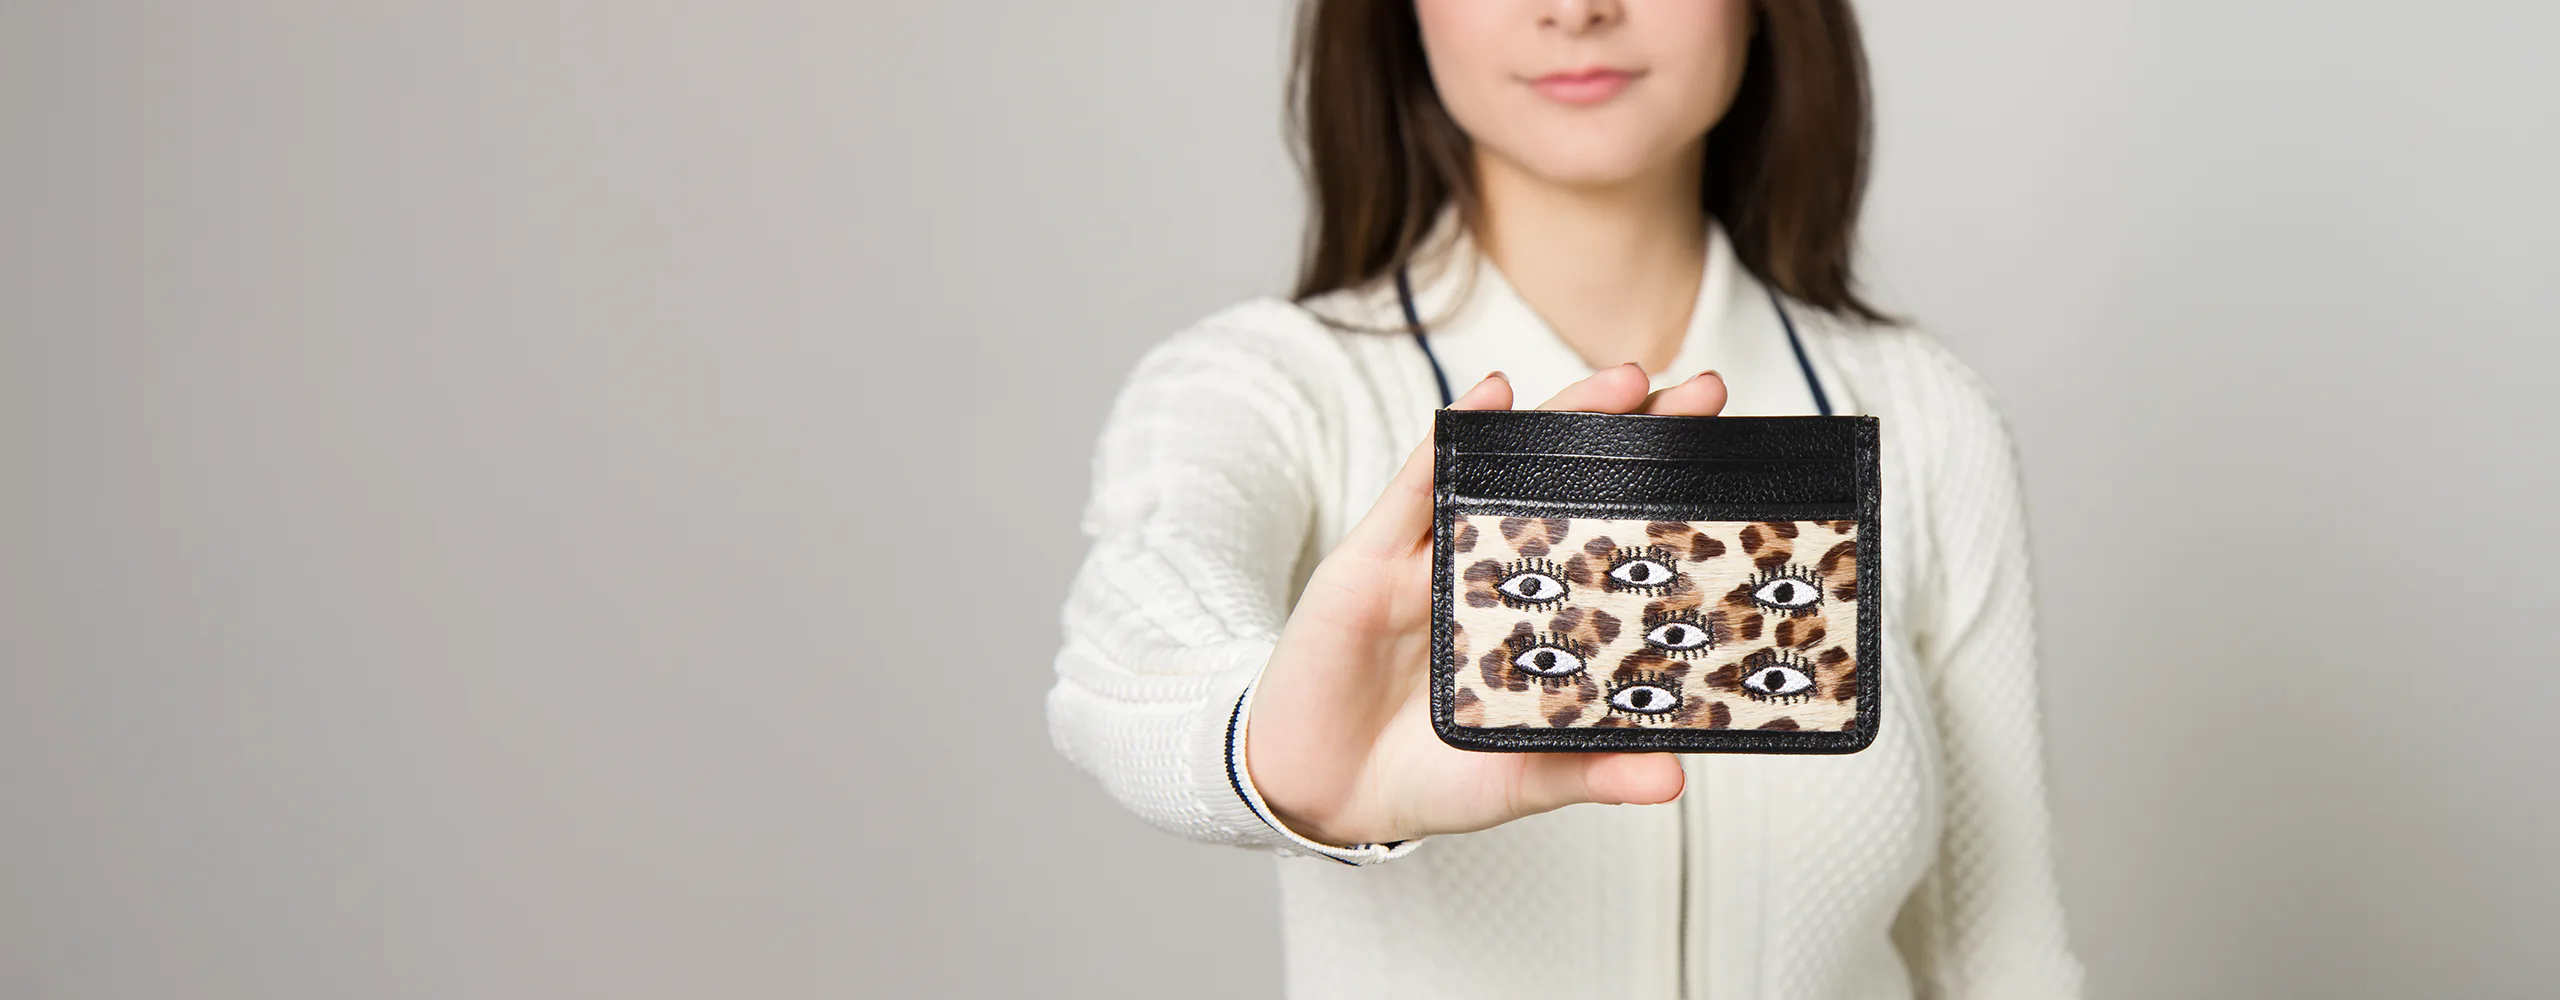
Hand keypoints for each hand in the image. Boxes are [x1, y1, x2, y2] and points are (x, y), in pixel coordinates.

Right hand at [1243, 363, 1731, 846]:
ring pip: (1505, 468)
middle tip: (1704, 390)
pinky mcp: (1371, 558)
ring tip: (1625, 380)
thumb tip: (1676, 780)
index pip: (1615, 541)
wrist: (1322, 795)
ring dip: (1562, 417)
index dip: (1669, 499)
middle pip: (1574, 485)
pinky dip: (1452, 435)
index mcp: (1541, 618)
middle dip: (1637, 434)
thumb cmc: (1425, 778)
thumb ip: (1592, 769)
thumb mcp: (1522, 777)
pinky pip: (1415, 485)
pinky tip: (1494, 394)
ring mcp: (1433, 558)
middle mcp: (1494, 574)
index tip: (1739, 465)